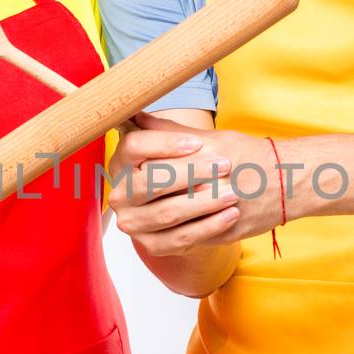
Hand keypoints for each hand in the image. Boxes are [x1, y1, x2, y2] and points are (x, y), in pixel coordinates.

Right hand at [107, 112, 284, 257]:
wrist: (205, 201)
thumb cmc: (193, 165)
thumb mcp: (185, 144)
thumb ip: (166, 130)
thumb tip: (142, 109)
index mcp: (122, 161)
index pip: (134, 147)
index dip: (165, 145)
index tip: (197, 143)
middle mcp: (120, 194)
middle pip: (149, 182)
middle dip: (189, 174)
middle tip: (224, 166)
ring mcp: (133, 222)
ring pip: (167, 212)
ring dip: (203, 203)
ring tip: (232, 193)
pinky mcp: (152, 244)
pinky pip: (180, 237)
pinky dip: (208, 227)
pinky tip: (230, 215)